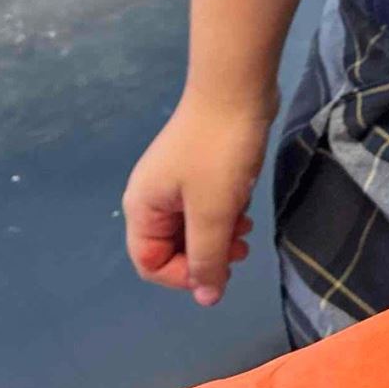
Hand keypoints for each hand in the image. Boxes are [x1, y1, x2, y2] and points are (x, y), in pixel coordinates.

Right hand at [122, 97, 272, 307]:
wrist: (236, 89)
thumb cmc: (219, 152)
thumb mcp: (212, 212)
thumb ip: (206, 258)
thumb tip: (205, 298)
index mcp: (142, 208)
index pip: (150, 264)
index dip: (183, 276)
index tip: (218, 270)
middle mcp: (153, 197)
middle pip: (172, 248)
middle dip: (206, 255)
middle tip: (241, 250)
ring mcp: (176, 182)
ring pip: (193, 228)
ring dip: (219, 236)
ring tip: (246, 231)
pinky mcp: (199, 169)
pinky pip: (207, 207)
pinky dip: (225, 214)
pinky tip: (245, 209)